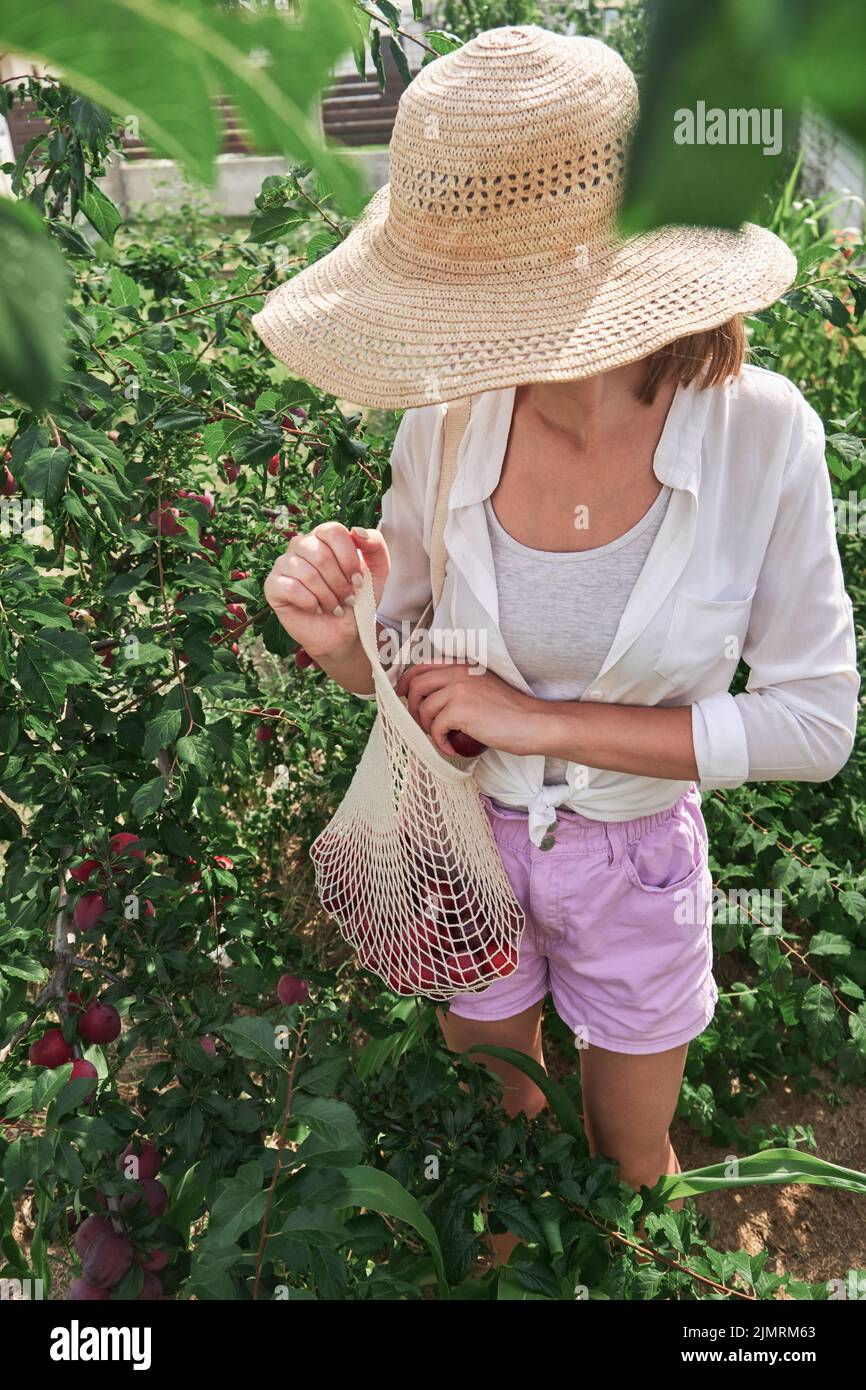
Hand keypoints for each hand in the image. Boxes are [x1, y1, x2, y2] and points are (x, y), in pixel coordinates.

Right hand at [264, 522, 389, 659]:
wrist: (342, 632)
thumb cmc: (357, 598)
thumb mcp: (377, 571)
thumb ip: (375, 545)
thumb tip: (357, 531)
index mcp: (323, 537)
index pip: (333, 531)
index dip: (348, 558)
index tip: (358, 581)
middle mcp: (300, 545)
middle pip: (320, 553)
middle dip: (339, 582)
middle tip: (347, 598)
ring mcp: (284, 564)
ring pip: (306, 573)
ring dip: (327, 596)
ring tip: (334, 607)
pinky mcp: (273, 585)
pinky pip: (290, 587)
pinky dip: (310, 602)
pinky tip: (316, 608)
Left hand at [395, 660, 544, 757]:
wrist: (531, 722)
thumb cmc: (510, 711)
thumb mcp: (482, 687)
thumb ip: (458, 686)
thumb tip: (431, 699)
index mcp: (462, 666)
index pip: (422, 666)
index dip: (406, 681)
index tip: (402, 694)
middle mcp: (457, 674)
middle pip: (415, 685)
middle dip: (411, 707)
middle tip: (420, 723)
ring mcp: (457, 690)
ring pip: (423, 709)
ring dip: (426, 728)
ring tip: (441, 737)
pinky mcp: (459, 711)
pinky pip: (435, 729)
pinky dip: (439, 742)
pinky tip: (450, 748)